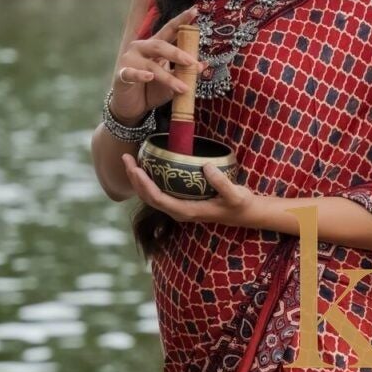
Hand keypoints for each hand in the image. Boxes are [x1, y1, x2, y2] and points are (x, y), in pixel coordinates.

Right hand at [109, 7, 199, 119]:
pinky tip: (149, 77)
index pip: (169, 30)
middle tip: (192, 62)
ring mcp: (130, 60)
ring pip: (151, 64)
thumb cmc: (152, 90)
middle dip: (177, 53)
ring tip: (183, 88)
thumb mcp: (172, 82)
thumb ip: (184, 73)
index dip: (181, 20)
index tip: (195, 11)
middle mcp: (141, 48)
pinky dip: (141, 75)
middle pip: (160, 45)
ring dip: (169, 77)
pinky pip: (131, 73)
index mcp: (155, 46)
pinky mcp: (122, 75)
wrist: (132, 107)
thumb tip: (204, 64)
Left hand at [121, 151, 267, 228]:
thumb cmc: (240, 204)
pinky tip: (145, 166)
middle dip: (134, 179)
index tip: (135, 168)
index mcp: (186, 211)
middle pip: (148, 197)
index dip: (144, 184)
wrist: (245, 213)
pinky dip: (148, 180)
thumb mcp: (236, 194)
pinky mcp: (180, 202)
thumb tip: (206, 166)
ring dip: (138, 180)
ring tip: (130, 160)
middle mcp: (178, 212)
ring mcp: (178, 208)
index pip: (157, 199)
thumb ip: (222, 183)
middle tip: (126, 157)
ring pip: (150, 196)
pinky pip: (158, 192)